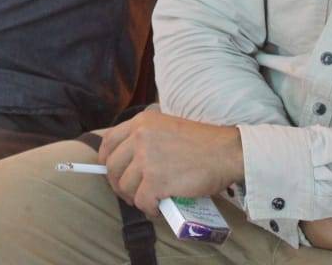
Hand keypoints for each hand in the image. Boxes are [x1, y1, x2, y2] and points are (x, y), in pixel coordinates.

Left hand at [97, 109, 242, 215]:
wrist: (226, 152)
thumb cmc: (202, 143)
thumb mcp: (167, 128)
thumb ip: (146, 139)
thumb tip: (129, 161)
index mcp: (141, 122)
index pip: (108, 141)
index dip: (105, 160)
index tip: (111, 172)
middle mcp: (140, 137)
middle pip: (112, 167)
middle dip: (118, 185)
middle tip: (131, 193)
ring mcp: (147, 159)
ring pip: (126, 187)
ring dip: (135, 198)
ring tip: (149, 201)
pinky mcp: (156, 181)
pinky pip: (142, 201)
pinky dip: (149, 209)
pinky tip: (159, 208)